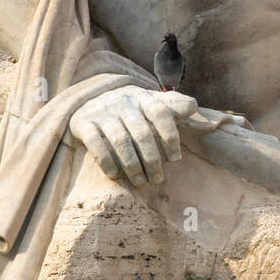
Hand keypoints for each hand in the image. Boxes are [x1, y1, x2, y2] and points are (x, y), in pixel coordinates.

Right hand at [68, 85, 197, 186]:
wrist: (90, 97)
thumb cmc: (132, 107)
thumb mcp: (152, 102)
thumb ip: (175, 106)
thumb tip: (195, 109)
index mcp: (144, 98)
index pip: (161, 113)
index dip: (170, 136)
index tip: (175, 159)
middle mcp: (124, 102)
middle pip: (142, 133)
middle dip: (152, 159)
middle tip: (158, 179)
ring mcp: (103, 112)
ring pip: (120, 140)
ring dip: (132, 164)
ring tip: (140, 182)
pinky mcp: (83, 123)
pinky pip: (95, 142)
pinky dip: (105, 160)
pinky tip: (115, 174)